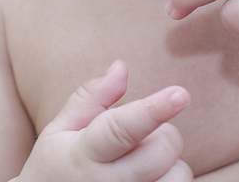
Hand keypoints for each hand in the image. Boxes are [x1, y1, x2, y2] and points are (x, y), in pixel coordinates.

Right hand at [17, 61, 190, 181]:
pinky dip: (171, 178)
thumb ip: (91, 97)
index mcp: (84, 154)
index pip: (122, 129)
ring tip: (140, 163)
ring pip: (178, 174)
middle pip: (161, 148)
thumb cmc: (57, 163)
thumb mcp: (61, 128)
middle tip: (138, 137)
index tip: (180, 94)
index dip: (153, 110)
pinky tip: (148, 178)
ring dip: (168, 161)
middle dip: (159, 131)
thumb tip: (121, 67)